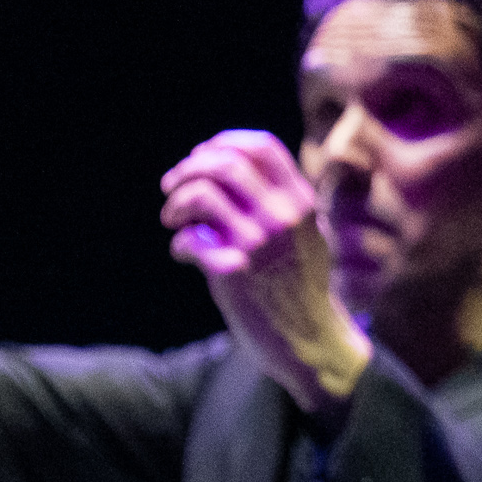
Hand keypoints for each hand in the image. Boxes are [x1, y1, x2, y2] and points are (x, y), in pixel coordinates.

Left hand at [159, 130, 372, 414]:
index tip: (203, 156)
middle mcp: (282, 216)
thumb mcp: (307, 233)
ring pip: (200, 194)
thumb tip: (225, 163)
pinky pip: (189, 240)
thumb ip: (280, 200)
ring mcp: (258, 243)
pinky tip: (185, 255)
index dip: (224, 143)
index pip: (261, 147)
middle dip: (189, 169)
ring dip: (176, 202)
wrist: (309, 338)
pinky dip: (179, 243)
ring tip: (173, 219)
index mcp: (302, 201)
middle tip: (173, 185)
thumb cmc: (300, 283)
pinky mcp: (233, 272)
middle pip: (224, 163)